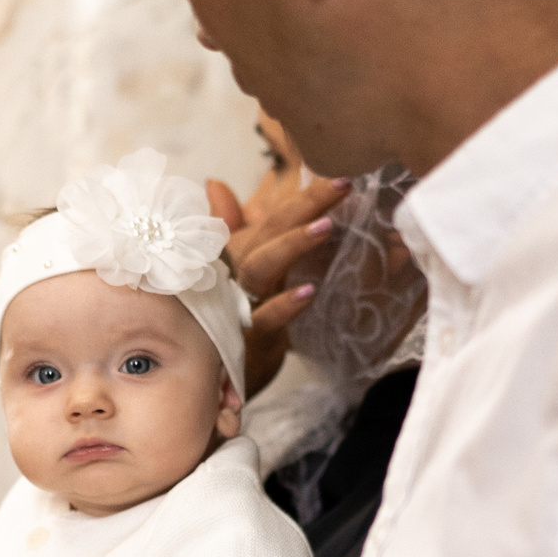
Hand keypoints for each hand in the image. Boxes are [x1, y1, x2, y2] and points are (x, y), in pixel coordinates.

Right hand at [207, 172, 350, 396]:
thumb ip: (233, 227)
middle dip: (305, 204)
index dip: (305, 194)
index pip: (274, 217)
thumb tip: (215, 185)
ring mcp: (238, 304)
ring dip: (293, 245)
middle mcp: (236, 272)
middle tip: (342, 184)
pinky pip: (265, 318)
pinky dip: (285, 305)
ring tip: (326, 226)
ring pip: (262, 267)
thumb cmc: (233, 322)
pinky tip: (310, 291)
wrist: (217, 381)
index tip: (340, 174)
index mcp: (240, 255)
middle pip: (268, 230)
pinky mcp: (247, 338)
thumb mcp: (239, 274)